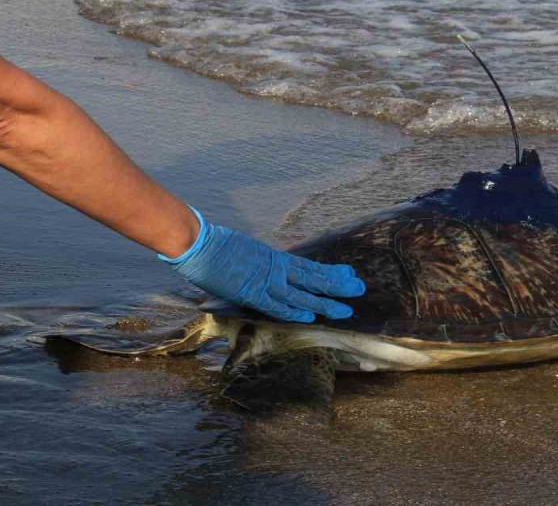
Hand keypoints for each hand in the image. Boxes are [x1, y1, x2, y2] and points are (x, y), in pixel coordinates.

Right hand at [160, 208, 364, 322]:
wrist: (198, 242)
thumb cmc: (217, 247)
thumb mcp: (247, 252)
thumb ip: (260, 264)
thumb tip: (266, 270)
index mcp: (275, 258)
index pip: (309, 267)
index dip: (330, 272)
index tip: (348, 274)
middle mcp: (276, 268)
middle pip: (313, 278)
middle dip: (337, 285)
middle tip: (360, 288)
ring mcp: (265, 280)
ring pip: (301, 294)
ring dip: (324, 303)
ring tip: (345, 309)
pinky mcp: (251, 292)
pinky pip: (275, 304)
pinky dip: (292, 310)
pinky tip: (310, 315)